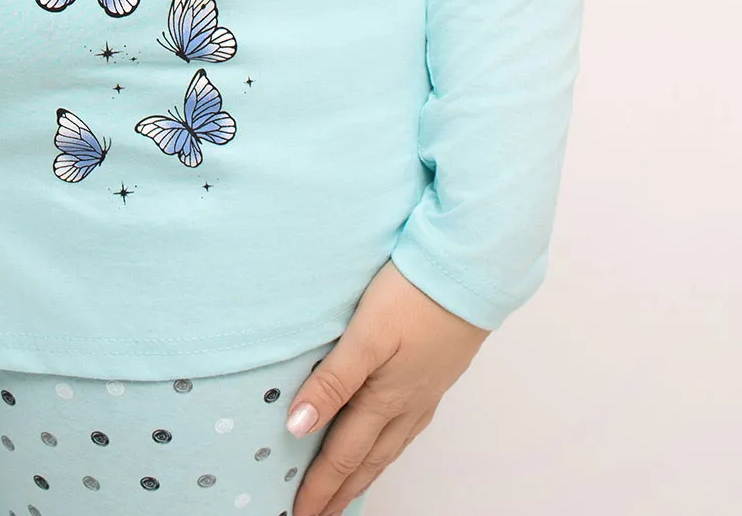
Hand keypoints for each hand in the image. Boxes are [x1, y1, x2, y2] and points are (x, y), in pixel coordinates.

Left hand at [285, 258, 490, 515]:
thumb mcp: (366, 335)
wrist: (469, 273)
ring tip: (346, 491)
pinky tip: (385, 442)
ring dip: (364, 474)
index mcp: (385, 399)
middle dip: (339, 491)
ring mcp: (424, 393)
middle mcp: (406, 405)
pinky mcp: (435, 376)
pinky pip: (406, 428)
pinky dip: (387, 448)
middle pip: (366, 461)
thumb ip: (332, 380)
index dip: (318, 487)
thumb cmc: (415, 296)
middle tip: (317, 515)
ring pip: (388, 448)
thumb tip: (297, 426)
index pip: (343, 455)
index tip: (298, 513)